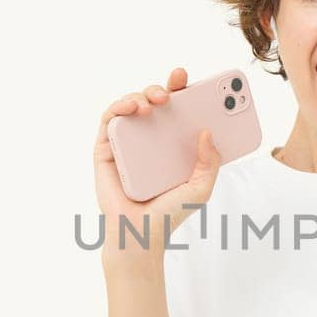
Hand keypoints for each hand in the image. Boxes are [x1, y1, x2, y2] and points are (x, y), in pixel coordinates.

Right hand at [93, 67, 222, 253]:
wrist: (141, 235)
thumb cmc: (169, 213)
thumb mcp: (200, 187)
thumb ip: (210, 163)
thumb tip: (207, 132)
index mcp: (172, 144)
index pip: (180, 111)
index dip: (187, 92)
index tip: (197, 81)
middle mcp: (149, 139)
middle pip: (156, 103)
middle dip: (167, 87)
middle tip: (178, 84)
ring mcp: (127, 143)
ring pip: (132, 106)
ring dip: (143, 94)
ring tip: (157, 100)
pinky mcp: (106, 150)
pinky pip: (110, 121)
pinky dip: (119, 107)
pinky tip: (133, 107)